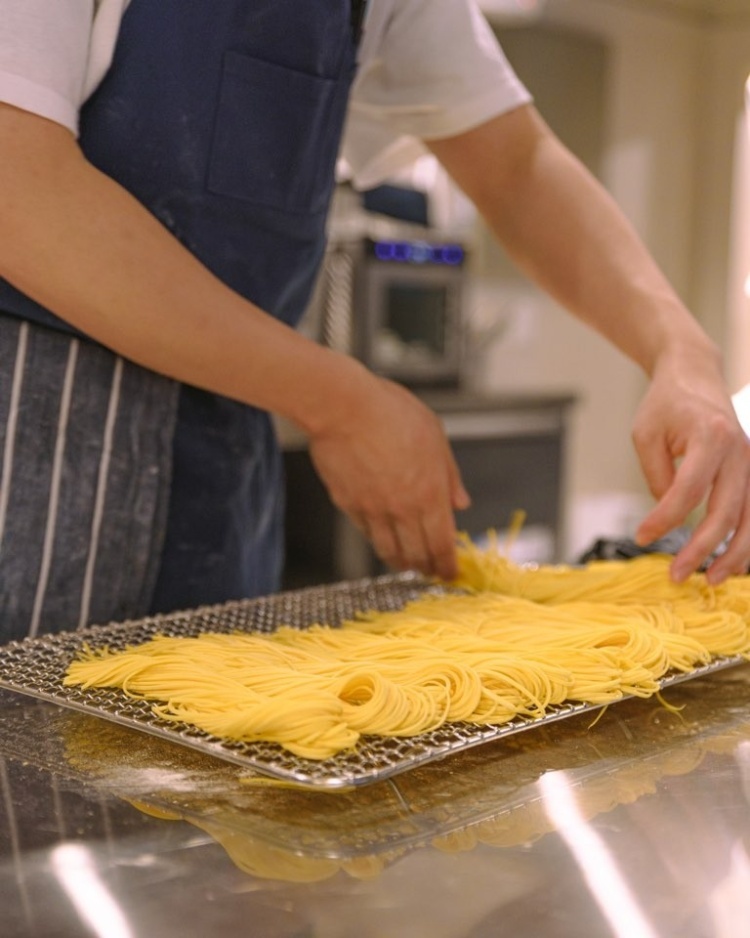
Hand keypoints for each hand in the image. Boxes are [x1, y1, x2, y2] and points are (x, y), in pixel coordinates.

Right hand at [306, 374, 469, 580]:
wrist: (343, 407)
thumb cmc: (390, 412)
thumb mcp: (435, 436)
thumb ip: (449, 475)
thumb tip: (460, 502)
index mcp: (429, 493)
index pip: (442, 544)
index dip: (447, 564)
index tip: (451, 572)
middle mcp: (402, 509)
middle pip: (417, 554)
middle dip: (426, 568)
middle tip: (430, 571)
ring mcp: (372, 509)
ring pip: (388, 550)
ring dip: (401, 561)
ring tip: (406, 563)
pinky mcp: (347, 503)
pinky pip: (365, 532)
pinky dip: (377, 540)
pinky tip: (381, 538)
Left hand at [632, 351, 749, 583]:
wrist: (695, 374)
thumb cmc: (667, 403)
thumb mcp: (646, 434)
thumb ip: (657, 476)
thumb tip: (667, 516)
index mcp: (711, 436)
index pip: (688, 490)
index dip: (664, 519)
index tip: (642, 537)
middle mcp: (740, 451)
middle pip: (725, 511)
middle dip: (701, 549)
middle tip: (677, 575)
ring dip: (735, 555)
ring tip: (712, 581)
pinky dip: (747, 541)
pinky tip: (733, 564)